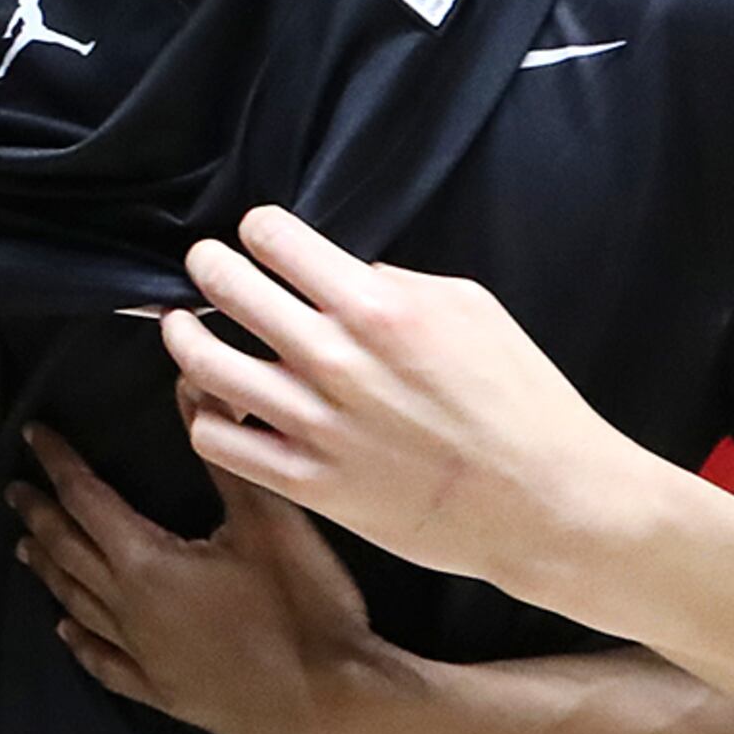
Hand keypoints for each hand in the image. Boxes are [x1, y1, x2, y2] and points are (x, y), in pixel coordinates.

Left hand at [10, 429, 417, 733]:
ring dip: (50, 571)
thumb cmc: (305, 609)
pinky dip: (81, 642)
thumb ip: (224, 455)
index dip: (59, 464)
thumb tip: (192, 387)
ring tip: (23, 548)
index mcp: (146, 563)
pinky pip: (106, 662)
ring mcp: (144, 657)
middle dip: (40, 515)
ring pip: (78, 604)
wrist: (332, 709)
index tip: (33, 435)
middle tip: (13, 490)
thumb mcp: (269, 521)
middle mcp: (130, 610)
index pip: (86, 499)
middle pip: (69, 551)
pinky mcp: (165, 693)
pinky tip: (66, 633)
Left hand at [156, 207, 644, 607]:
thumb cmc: (523, 402)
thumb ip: (396, 282)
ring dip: (184, 335)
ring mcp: (314, 424)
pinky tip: (214, 402)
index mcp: (378, 309)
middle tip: (206, 264)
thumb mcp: (473, 309)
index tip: (256, 235)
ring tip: (183, 325)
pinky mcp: (307, 482)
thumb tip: (342, 273)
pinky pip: (217, 439)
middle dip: (207, 265)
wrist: (550, 503)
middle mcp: (335, 361)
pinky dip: (203, 414)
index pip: (274, 240)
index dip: (257, 230)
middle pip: (226, 287)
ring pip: (202, 364)